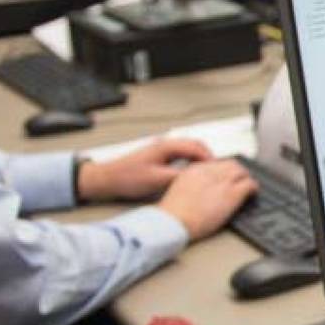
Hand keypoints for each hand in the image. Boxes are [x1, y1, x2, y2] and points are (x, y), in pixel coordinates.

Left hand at [77, 138, 213, 202]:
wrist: (106, 179)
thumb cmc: (126, 178)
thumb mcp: (157, 180)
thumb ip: (179, 177)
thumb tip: (197, 177)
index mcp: (165, 146)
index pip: (196, 147)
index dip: (209, 158)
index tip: (217, 169)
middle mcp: (164, 144)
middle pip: (194, 145)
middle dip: (207, 156)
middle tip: (216, 170)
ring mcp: (160, 149)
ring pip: (187, 150)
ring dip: (198, 159)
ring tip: (205, 173)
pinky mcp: (157, 156)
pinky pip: (180, 155)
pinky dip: (189, 162)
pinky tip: (190, 173)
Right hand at [155, 159, 256, 240]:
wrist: (173, 222)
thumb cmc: (172, 215)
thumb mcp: (177, 191)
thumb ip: (191, 186)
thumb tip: (200, 191)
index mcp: (194, 170)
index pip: (216, 164)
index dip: (224, 170)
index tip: (227, 177)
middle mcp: (209, 173)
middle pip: (231, 165)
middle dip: (238, 172)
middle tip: (241, 180)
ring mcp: (221, 182)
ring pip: (242, 172)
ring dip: (246, 178)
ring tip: (249, 186)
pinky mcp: (231, 194)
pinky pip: (249, 185)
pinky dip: (253, 188)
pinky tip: (253, 194)